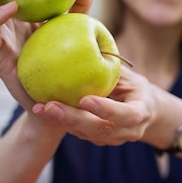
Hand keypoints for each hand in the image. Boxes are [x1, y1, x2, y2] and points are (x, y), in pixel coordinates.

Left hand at [30, 66, 157, 145]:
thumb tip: (92, 43)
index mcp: (142, 112)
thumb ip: (113, 68)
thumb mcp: (129, 76)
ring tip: (39, 109)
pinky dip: (60, 122)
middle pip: (101, 129)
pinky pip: (78, 132)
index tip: (85, 99)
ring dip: (61, 121)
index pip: (128, 115)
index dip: (107, 110)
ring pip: (86, 134)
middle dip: (74, 118)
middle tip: (50, 106)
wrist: (141, 111)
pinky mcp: (97, 139)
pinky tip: (42, 111)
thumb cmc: (133, 86)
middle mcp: (129, 130)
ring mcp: (113, 138)